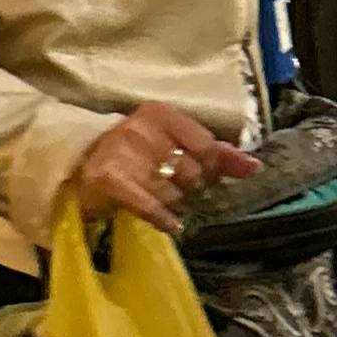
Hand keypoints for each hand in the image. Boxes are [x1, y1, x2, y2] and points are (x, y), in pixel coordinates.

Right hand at [72, 103, 257, 232]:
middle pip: (193, 172)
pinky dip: (164, 219)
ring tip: (166, 202)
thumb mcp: (173, 144)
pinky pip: (151, 207)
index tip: (204, 177)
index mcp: (160, 113)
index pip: (208, 147)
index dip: (212, 170)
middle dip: (193, 189)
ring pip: (174, 192)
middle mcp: (141, 128)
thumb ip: (216, 154)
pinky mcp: (109, 179)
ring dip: (176, 205)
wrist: (81, 166)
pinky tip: (169, 224)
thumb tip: (255, 167)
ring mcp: (123, 153)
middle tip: (180, 191)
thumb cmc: (136, 156)